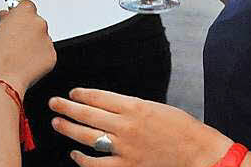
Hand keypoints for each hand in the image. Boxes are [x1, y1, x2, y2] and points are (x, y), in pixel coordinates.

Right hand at [0, 0, 55, 94]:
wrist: (0, 79)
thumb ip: (6, 20)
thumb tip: (7, 19)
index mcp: (25, 11)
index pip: (27, 7)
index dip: (19, 17)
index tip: (14, 24)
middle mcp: (39, 22)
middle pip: (36, 23)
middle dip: (27, 32)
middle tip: (13, 44)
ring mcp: (48, 39)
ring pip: (41, 40)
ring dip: (33, 46)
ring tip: (16, 58)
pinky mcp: (52, 56)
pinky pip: (46, 55)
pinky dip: (38, 59)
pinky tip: (24, 65)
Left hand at [50, 88, 231, 166]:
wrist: (197, 152)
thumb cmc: (181, 128)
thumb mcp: (155, 107)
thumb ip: (132, 108)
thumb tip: (109, 107)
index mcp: (135, 106)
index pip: (99, 97)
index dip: (82, 93)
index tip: (73, 92)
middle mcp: (126, 126)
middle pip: (88, 114)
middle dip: (67, 107)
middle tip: (54, 103)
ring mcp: (124, 148)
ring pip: (87, 137)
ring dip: (69, 129)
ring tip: (57, 123)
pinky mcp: (126, 166)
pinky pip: (97, 163)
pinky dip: (82, 159)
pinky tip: (75, 154)